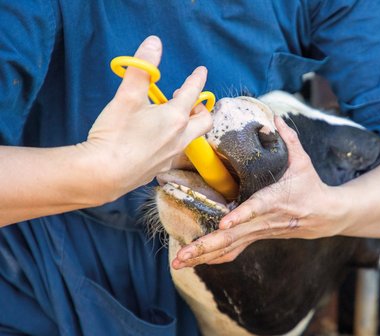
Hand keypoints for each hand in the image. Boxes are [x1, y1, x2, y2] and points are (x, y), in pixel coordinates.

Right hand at [80, 36, 211, 199]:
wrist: (103, 174)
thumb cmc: (115, 134)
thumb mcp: (127, 96)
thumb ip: (141, 69)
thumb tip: (154, 43)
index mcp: (176, 117)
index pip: (193, 92)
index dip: (197, 79)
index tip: (201, 72)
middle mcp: (180, 138)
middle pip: (204, 121)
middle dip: (200, 107)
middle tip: (188, 98)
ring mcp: (172, 156)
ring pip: (191, 137)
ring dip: (188, 124)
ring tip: (172, 116)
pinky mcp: (160, 168)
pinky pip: (176, 152)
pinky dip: (174, 140)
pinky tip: (158, 139)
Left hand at [172, 116, 346, 267]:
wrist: (324, 215)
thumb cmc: (311, 185)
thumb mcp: (303, 161)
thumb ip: (288, 139)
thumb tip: (275, 117)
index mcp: (275, 201)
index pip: (256, 209)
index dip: (240, 216)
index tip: (223, 224)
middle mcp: (264, 221)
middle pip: (232, 236)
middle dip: (205, 246)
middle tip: (182, 255)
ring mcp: (259, 232)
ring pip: (229, 247)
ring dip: (203, 256)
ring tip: (179, 262)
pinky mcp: (256, 237)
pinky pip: (233, 251)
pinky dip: (214, 258)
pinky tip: (194, 263)